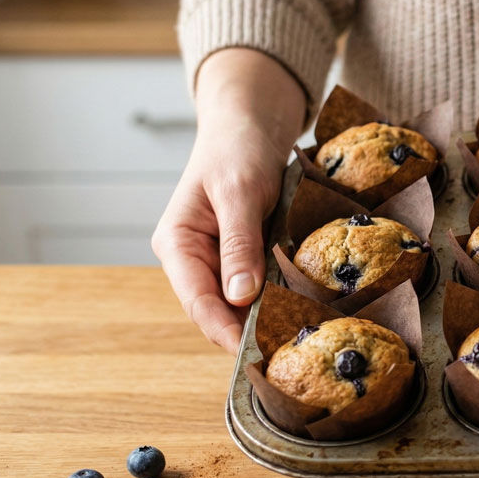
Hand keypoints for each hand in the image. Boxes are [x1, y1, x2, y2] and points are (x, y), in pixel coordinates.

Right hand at [152, 49, 305, 352]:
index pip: (198, 303)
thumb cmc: (238, 148)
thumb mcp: (240, 193)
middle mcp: (193, 259)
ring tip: (298, 341)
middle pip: (218, 311)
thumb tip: (239, 297)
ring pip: (239, 304)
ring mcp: (218, 259)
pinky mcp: (243, 256)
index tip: (255, 354)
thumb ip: (239, 244)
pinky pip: (258, 287)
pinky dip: (276, 299)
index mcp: (177, 244)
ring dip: (265, 319)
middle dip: (248, 332)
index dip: (225, 331)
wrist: (251, 121)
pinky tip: (301, 312)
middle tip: (288, 356)